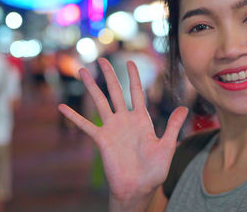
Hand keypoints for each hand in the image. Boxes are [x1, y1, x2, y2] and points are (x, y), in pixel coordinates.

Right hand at [58, 58, 187, 201]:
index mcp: (141, 119)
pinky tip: (62, 107)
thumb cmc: (154, 170)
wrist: (138, 188)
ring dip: (91, 87)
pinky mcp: (101, 139)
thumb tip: (184, 108)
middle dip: (109, 75)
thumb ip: (173, 126)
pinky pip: (86, 125)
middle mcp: (125, 120)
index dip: (134, 77)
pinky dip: (74, 116)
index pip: (137, 92)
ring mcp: (112, 128)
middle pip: (116, 91)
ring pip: (100, 102)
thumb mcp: (167, 146)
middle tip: (102, 59)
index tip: (130, 62)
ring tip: (81, 71)